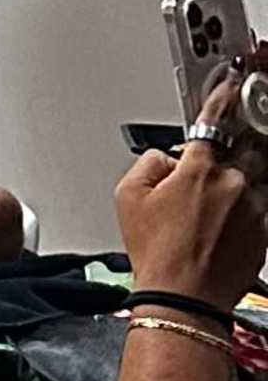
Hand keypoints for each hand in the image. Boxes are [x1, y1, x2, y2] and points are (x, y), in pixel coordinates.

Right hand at [120, 102, 267, 314]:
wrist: (185, 297)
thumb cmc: (156, 252)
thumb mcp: (127, 197)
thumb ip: (149, 163)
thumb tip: (168, 157)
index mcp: (197, 169)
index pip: (215, 119)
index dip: (224, 96)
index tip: (232, 83)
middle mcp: (233, 182)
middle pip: (246, 147)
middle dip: (236, 149)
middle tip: (219, 166)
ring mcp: (255, 207)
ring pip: (259, 177)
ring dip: (246, 181)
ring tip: (222, 204)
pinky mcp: (266, 231)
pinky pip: (265, 205)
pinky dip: (253, 208)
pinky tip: (232, 225)